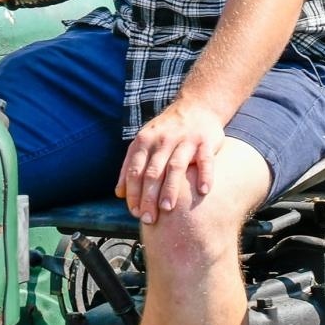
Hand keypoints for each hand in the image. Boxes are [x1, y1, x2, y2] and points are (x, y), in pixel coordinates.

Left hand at [114, 99, 224, 224]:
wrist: (197, 105)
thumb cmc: (167, 130)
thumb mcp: (145, 140)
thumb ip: (131, 165)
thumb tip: (119, 194)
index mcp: (145, 140)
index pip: (135, 170)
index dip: (133, 192)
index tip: (134, 212)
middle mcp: (164, 140)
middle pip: (153, 172)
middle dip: (148, 197)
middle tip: (148, 218)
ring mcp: (185, 140)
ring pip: (175, 166)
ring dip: (170, 188)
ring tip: (167, 209)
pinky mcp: (206, 142)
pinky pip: (206, 160)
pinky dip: (205, 175)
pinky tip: (203, 191)